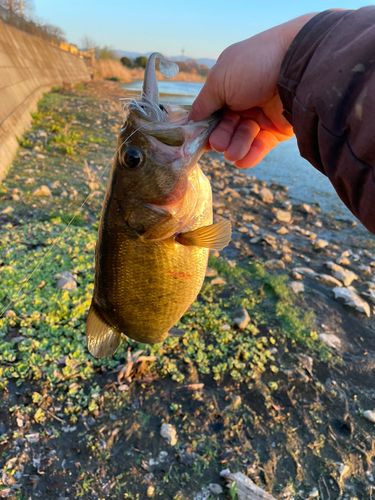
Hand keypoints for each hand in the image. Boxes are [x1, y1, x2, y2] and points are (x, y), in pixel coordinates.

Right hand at [190, 14, 314, 167]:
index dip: (205, 126)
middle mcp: (243, 100)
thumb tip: (191, 120)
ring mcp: (261, 115)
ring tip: (233, 152)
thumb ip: (203, 103)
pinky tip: (242, 160)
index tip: (199, 139)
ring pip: (241, 138)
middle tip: (220, 144)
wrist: (298, 66)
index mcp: (228, 85)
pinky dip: (250, 155)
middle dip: (221, 137)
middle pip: (225, 127)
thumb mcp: (219, 80)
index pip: (211, 111)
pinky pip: (260, 146)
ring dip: (235, 147)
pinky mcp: (277, 130)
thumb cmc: (254, 66)